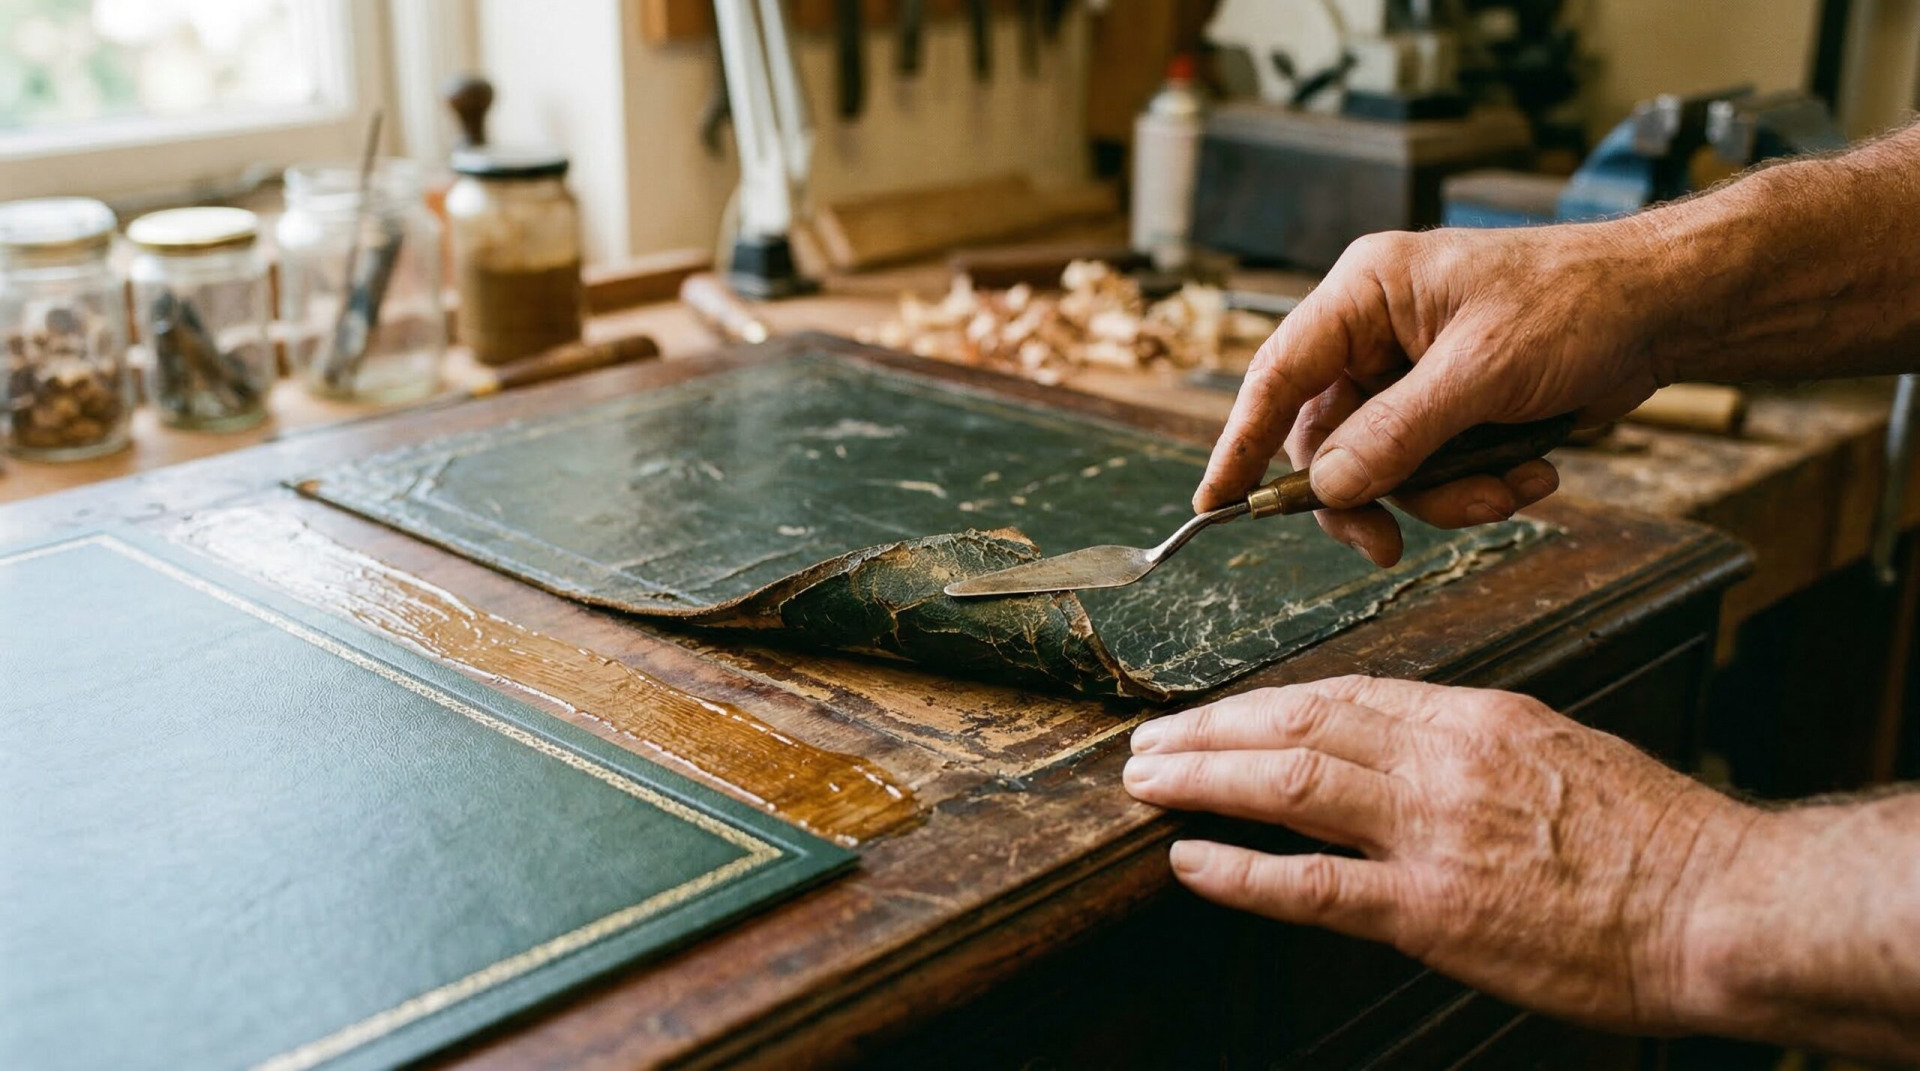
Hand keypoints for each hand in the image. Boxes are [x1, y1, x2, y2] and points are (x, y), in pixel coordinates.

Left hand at [1122, 676, 1758, 1032]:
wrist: (1722, 905)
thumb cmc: (1655, 838)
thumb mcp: (1559, 752)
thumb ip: (1470, 748)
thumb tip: (1398, 751)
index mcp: (1474, 717)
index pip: (1340, 695)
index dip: (1261, 706)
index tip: (1213, 716)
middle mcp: (1443, 761)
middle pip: (1297, 725)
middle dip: (1210, 730)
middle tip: (1148, 741)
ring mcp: (1434, 833)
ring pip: (1290, 784)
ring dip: (1203, 779)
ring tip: (1145, 783)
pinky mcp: (1435, 909)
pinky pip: (1314, 885)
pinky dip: (1241, 870)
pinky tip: (1190, 860)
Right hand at [1195, 222, 1678, 565]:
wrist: (1665, 309)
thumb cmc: (1577, 303)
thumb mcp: (1482, 371)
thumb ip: (1398, 432)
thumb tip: (1325, 486)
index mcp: (1365, 293)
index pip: (1278, 373)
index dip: (1240, 440)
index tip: (1214, 502)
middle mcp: (1376, 334)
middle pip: (1326, 439)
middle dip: (1371, 493)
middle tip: (1386, 545)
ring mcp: (1413, 375)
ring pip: (1382, 467)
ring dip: (1445, 495)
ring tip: (1510, 488)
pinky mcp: (1451, 408)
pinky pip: (1431, 470)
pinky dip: (1477, 486)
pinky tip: (1532, 471)